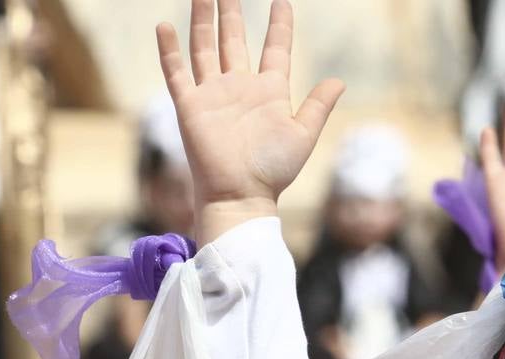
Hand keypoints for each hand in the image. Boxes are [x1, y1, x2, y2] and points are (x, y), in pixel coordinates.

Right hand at [156, 0, 344, 242]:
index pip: (275, 49)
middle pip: (235, 41)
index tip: (282, 1)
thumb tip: (339, 81)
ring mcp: (213, 94)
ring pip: (205, 47)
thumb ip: (318, 106)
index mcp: (269, 92)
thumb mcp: (303, 134)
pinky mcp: (190, 105)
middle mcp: (240, 87)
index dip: (279, 25)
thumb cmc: (274, 170)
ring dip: (203, 21)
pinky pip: (176, 71)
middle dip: (232, 13)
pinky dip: (169, 49)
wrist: (241, 193)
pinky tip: (165, 25)